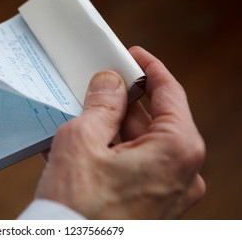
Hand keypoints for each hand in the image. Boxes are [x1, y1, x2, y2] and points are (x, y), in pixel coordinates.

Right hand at [36, 46, 204, 218]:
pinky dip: (109, 150)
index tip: (132, 55)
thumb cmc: (77, 203)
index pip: (170, 92)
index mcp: (177, 149)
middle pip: (152, 119)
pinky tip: (82, 142)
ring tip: (80, 114)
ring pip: (139, 143)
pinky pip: (132, 164)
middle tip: (96, 85)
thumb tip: (109, 81)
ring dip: (110, 127)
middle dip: (121, 101)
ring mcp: (167, 191)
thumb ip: (101, 103)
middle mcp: (181, 172)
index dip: (149, 68)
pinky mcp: (149, 203)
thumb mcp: (83, 139)